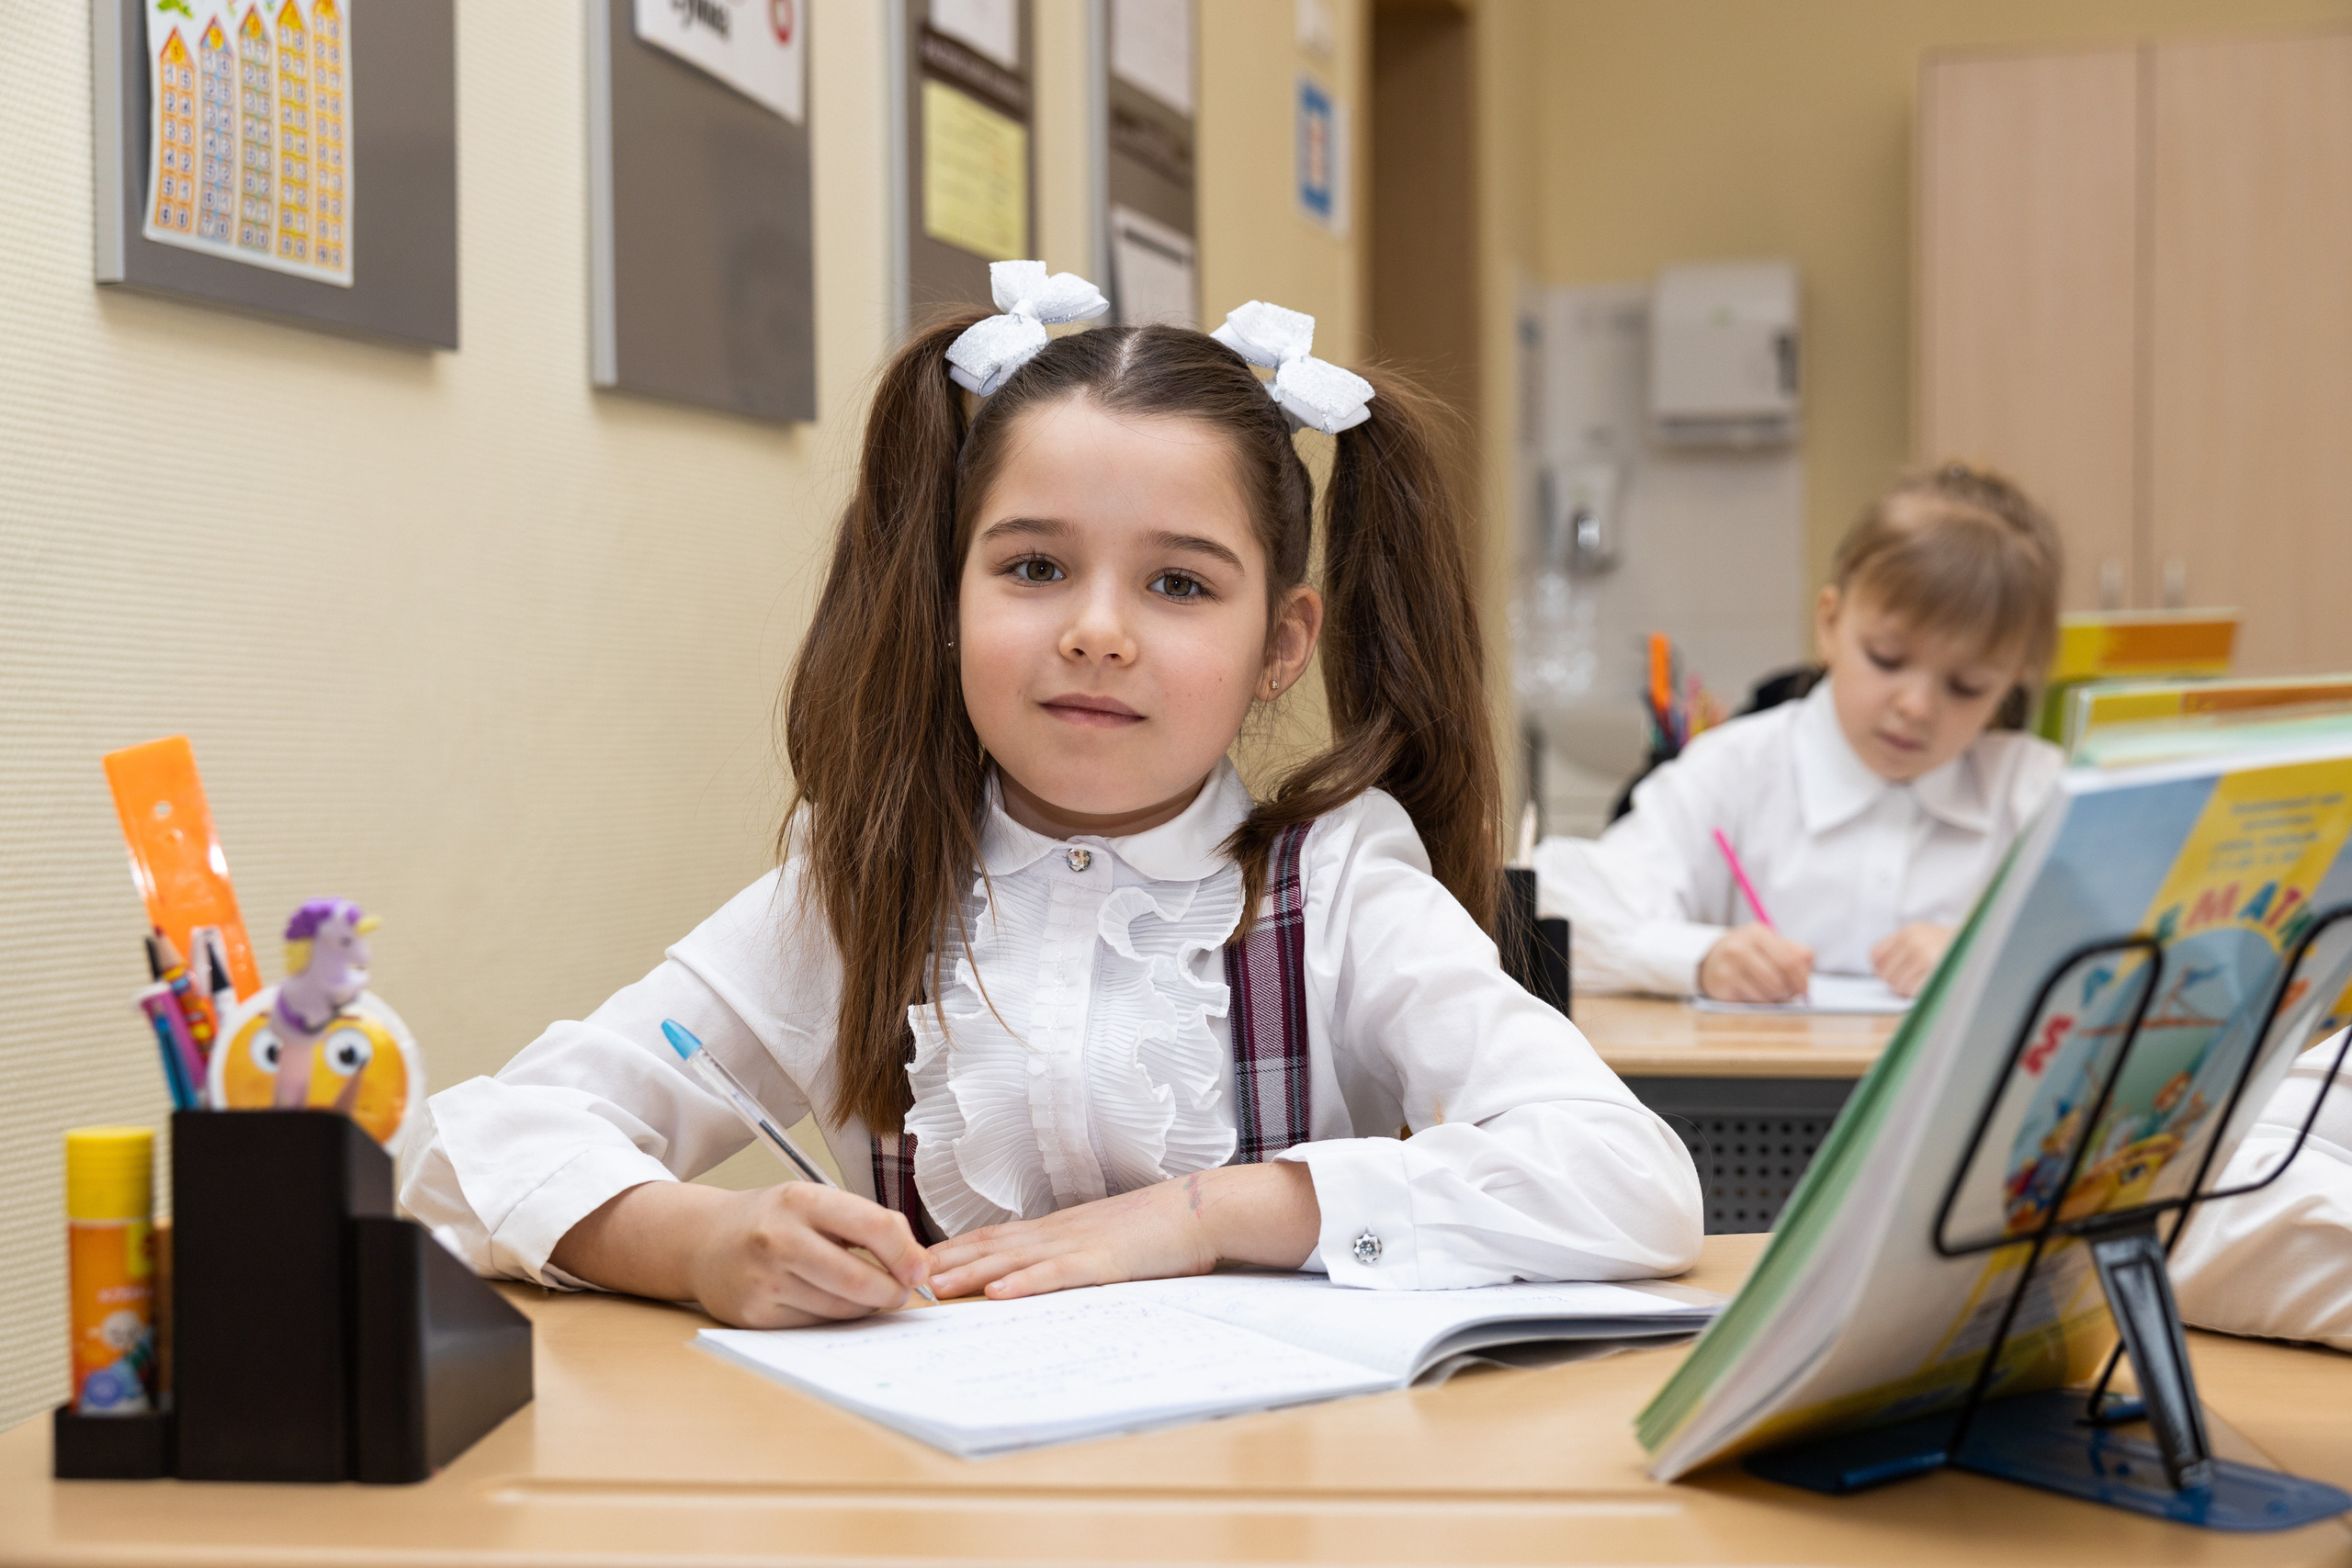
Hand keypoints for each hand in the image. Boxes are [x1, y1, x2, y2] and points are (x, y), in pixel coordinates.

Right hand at [550, 1180, 931, 1328]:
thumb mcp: (814, 1202)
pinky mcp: (754, 1314)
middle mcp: (779, 1237)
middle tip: (901, 1294)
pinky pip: (814, 1325)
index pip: (875, 1227)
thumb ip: (864, 1223)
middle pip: (860, 1278)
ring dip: (865, 1308)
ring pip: (840, 1308)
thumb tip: (916, 1263)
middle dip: (891, 1292)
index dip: (907, 1254)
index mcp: (801, 1199)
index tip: (921, 1271)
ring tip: (867, 1296)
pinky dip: (833, 1320)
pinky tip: (831, 1304)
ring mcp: (764, 1279)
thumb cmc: (771, 1220)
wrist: (703, 1241)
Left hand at [926, 1161, 1319, 1301]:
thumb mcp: (1104, 1239)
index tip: (916, 1261)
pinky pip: (1056, 1274)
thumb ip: (1071, 1253)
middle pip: (990, 1245)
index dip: (953, 1249)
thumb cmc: (1157, 1229)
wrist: (1200, 1208)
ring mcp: (1078, 1245)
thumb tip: (1039, 1272)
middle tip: (900, 1275)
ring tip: (931, 1286)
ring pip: (1013, 1259)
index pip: (994, 1237)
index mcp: (1058, 1228)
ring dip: (969, 1273)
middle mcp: (1058, 1232)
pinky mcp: (1102, 1262)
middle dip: (944, 1262)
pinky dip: (1024, 1284)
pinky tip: (997, 1294)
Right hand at [1699, 924, 1813, 1002]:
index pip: (1789, 960)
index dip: (1801, 979)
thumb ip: (1796, 953)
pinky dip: (1761, 1003)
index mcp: (1758, 933)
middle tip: (1789, 994)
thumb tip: (1807, 967)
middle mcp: (1740, 948)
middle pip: (1778, 980)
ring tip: (1773, 993)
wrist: (1713, 959)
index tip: (1805, 990)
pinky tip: (1757, 995)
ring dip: (1776, 999)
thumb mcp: (1773, 945)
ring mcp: (1728, 967)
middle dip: (1789, 992)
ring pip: (1767, 994)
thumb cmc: (1752, 953)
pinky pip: (1753, 1002)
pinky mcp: (1722, 985)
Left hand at [1871, 922, 1953, 997]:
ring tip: (1924, 984)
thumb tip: (1880, 971)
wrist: (1983, 945)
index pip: (1876, 955)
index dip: (1880, 970)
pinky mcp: (1933, 969)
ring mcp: (1923, 954)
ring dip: (1908, 990)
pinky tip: (1930, 986)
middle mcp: (1913, 940)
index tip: (1888, 976)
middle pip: (1886, 973)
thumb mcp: (1926, 937)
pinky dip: (1919, 993)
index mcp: (1909, 931)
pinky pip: (1913, 990)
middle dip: (1896, 982)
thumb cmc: (1954, 947)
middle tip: (1912, 983)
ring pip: (1898, 984)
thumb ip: (1903, 949)